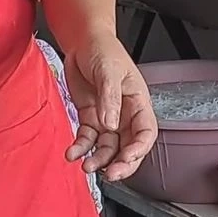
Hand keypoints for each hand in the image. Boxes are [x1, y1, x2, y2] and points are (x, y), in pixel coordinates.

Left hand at [63, 29, 156, 181]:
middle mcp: (124, 114)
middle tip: (108, 174)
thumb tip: (111, 124)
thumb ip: (110, 98)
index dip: (138, 149)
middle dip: (120, 163)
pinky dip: (80, 147)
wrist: (83, 42)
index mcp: (138, 102)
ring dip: (98, 159)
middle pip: (128, 146)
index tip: (125, 159)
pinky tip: (72, 153)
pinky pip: (87, 138)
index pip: (145, 132)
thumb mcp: (109, 71)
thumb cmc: (103, 50)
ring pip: (107, 147)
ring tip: (85, 166)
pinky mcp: (90, 117)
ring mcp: (107, 117)